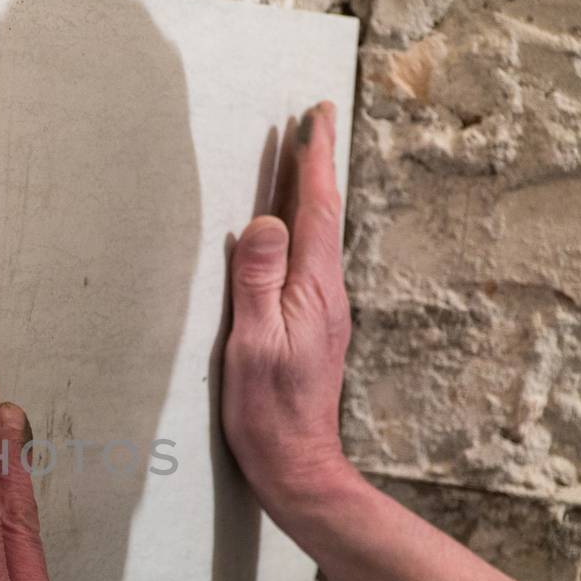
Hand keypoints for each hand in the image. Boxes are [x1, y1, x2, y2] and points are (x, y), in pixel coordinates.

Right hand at [220, 101, 357, 516]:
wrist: (298, 465)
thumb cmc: (267, 411)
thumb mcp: (253, 344)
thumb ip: (259, 281)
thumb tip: (265, 220)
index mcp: (313, 290)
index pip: (314, 209)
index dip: (313, 160)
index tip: (314, 115)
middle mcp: (327, 294)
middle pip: (321, 216)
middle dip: (315, 166)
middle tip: (313, 121)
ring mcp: (323, 312)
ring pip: (316, 238)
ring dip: (309, 195)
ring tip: (300, 162)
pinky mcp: (314, 328)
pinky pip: (308, 262)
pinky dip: (301, 230)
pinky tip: (290, 232)